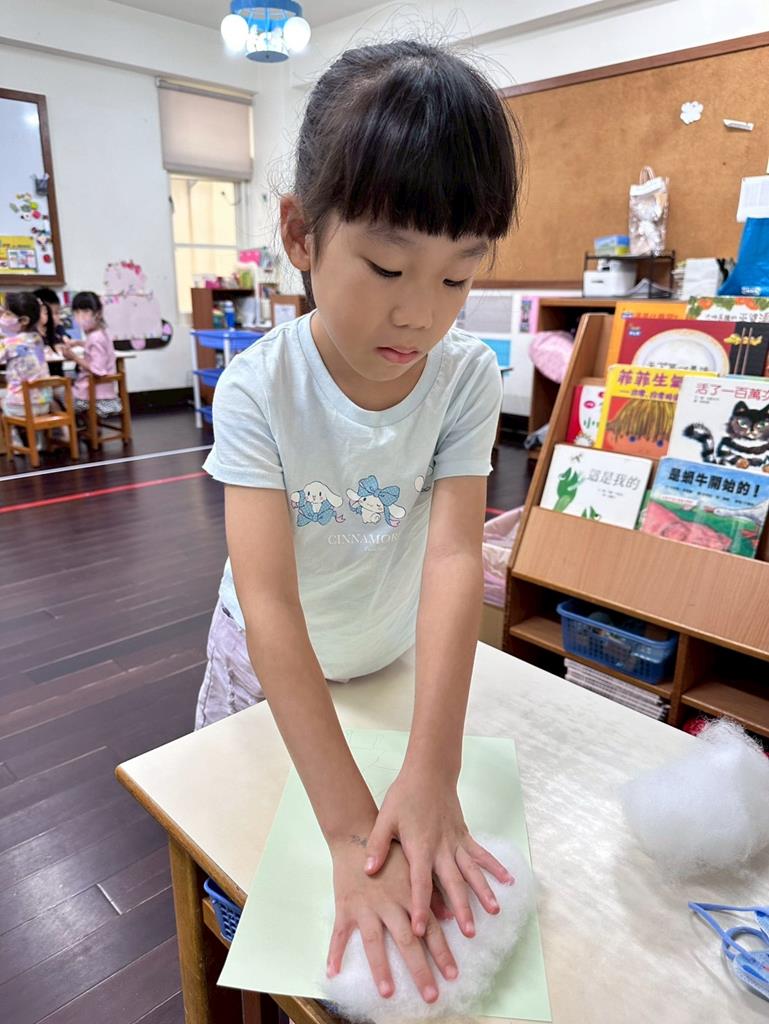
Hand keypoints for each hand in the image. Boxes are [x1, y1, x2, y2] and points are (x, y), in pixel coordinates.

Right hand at [327, 833, 457, 1002]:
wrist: (358, 833)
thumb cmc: (390, 852)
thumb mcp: (414, 866)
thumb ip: (431, 891)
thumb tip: (448, 915)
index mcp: (409, 896)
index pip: (430, 929)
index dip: (442, 952)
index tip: (452, 975)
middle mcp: (390, 904)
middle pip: (407, 941)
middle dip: (420, 969)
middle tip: (431, 995)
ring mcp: (366, 907)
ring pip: (375, 941)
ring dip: (381, 967)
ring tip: (387, 992)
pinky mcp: (345, 906)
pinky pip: (339, 933)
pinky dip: (334, 952)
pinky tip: (332, 972)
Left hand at [364, 770, 514, 939]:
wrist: (428, 773)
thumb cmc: (404, 796)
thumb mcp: (385, 818)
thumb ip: (377, 844)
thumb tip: (368, 870)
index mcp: (420, 847)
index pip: (419, 882)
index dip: (419, 906)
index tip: (420, 930)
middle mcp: (442, 848)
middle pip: (453, 882)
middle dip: (461, 908)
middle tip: (469, 932)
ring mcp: (456, 842)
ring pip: (472, 871)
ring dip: (483, 891)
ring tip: (494, 912)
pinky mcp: (465, 836)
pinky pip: (482, 854)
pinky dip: (495, 867)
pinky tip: (509, 881)